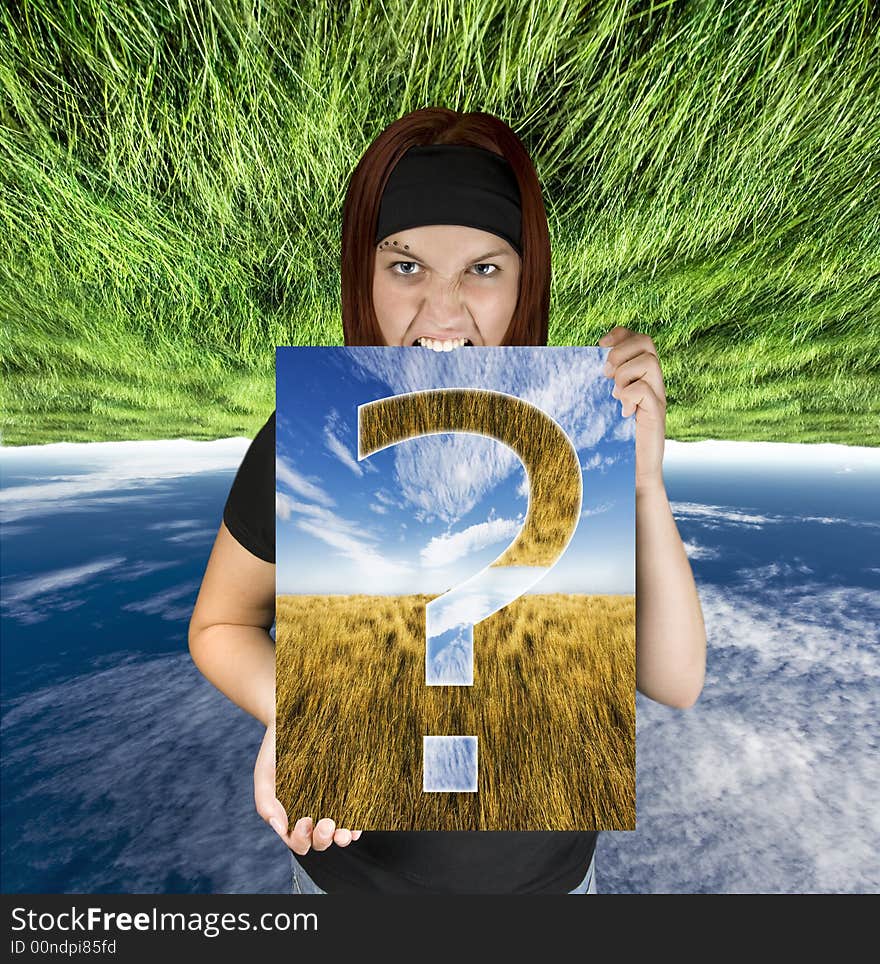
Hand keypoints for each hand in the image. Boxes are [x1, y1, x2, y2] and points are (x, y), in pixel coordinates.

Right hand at [254, 719, 361, 853]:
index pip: (297, 841)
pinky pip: (355, 812)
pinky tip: (357, 824)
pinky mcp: (347, 789)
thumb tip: (281, 829)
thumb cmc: (276, 749)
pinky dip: (357, 823)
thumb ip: (266, 803)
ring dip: (341, 837)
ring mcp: (331, 802)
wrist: (294, 718)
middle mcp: (312, 813)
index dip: (301, 839)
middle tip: (326, 824)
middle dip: (322, 839)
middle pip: (319, 841)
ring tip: (342, 832)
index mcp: (291, 815)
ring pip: (338, 832)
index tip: (304, 821)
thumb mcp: (265, 774)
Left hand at [598, 326, 665, 492]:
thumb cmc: (615, 441)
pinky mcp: (657, 413)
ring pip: (649, 361)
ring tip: (614, 395)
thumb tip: (574, 365)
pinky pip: (645, 389)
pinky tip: (624, 412)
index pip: (638, 338)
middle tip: (605, 375)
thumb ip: (599, 386)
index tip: (600, 345)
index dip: (620, 334)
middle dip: (620, 352)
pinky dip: (629, 396)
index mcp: (641, 375)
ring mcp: (658, 396)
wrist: (633, 473)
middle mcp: (653, 381)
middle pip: (646, 342)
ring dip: (623, 374)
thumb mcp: (603, 406)